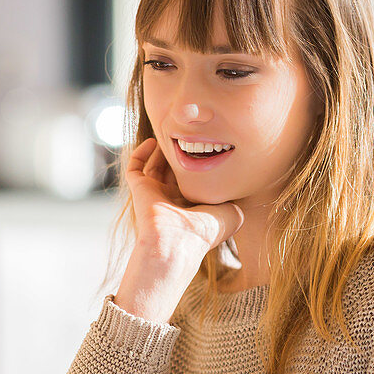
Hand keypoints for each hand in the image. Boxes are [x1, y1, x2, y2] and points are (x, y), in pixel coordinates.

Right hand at [125, 137, 243, 256]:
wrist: (178, 241)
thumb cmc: (205, 231)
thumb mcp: (231, 213)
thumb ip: (234, 198)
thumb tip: (237, 191)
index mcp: (191, 206)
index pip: (192, 180)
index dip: (199, 164)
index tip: (209, 146)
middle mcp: (171, 199)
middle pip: (173, 170)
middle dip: (180, 153)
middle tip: (189, 134)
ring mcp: (153, 193)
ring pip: (154, 165)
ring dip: (162, 149)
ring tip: (172, 133)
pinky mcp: (139, 188)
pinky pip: (135, 167)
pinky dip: (141, 152)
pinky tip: (153, 141)